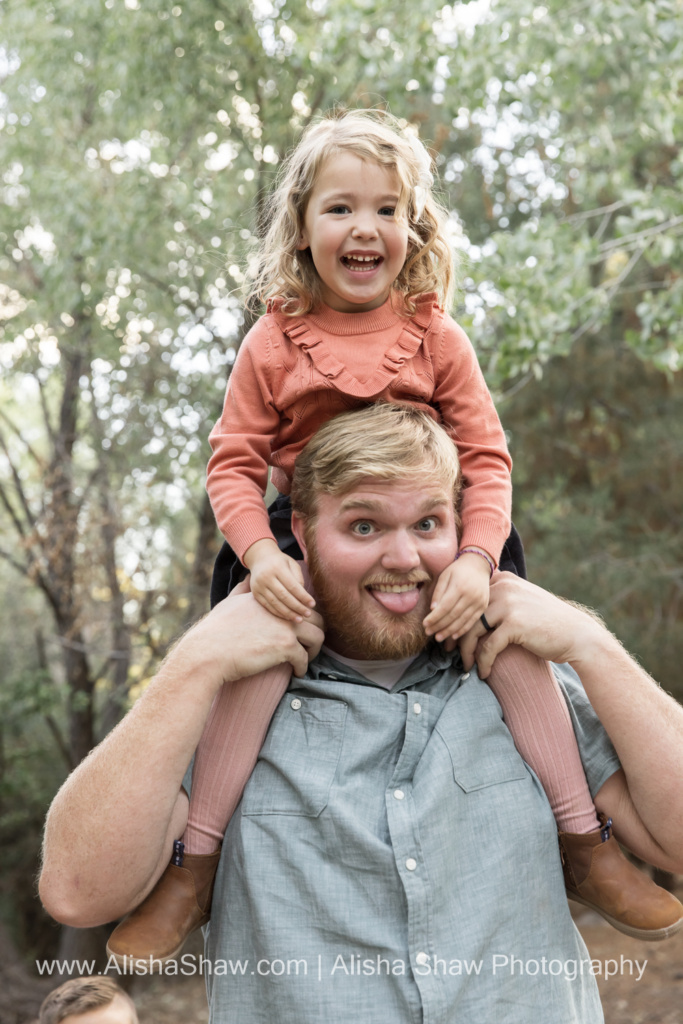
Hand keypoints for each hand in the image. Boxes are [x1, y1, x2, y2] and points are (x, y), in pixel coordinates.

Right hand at [186, 588, 324, 681]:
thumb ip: (242, 590)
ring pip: (318, 636)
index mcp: (270, 599)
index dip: (302, 619)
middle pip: (315, 617)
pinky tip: (296, 672)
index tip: (300, 632)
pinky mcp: (285, 646)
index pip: (298, 604)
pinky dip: (303, 667)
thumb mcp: (230, 602)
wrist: (208, 652)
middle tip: (309, 645)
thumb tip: (247, 579)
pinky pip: (304, 658)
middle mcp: (280, 609)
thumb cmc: (215, 632)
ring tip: (306, 658)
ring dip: (315, 650)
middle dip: (315, 632)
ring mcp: (284, 627)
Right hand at [243, 539, 314, 620]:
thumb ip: (298, 578)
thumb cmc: (280, 562)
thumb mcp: (292, 564)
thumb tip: (303, 597)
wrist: (259, 558)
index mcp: (277, 567)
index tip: (312, 604)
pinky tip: (288, 617)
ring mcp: (259, 586)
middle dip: (297, 607)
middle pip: (284, 596)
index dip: (303, 596)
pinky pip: (268, 606)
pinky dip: (278, 613)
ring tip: (299, 619)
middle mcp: (266, 577)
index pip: (292, 585)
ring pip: (275, 603)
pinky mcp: (255, 593)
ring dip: (288, 613)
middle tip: (308, 614)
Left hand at [423, 553, 490, 642]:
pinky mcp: (483, 606)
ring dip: (449, 631)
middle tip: (428, 633)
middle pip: (453, 616)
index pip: (445, 607)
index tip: (425, 624)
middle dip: (439, 626)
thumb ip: (438, 592)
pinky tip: (453, 636)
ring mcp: (479, 602)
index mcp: (459, 587)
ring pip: (462, 621)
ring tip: (438, 637)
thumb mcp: (445, 576)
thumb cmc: (457, 570)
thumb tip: (432, 609)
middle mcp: (471, 596)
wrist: (479, 565)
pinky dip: (462, 630)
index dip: (434, 617)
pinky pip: (472, 621)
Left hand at [459, 572, 605, 678]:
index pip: (470, 597)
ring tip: (464, 664)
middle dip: (454, 634)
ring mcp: (509, 604)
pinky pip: (488, 647)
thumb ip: (500, 599)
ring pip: (473, 630)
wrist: (577, 635)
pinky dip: (483, 662)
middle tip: (447, 650)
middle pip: (467, 613)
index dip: (456, 616)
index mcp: (504, 579)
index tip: (449, 633)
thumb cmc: (548, 623)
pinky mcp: (514, 624)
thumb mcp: (522, 600)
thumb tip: (469, 613)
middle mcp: (504, 587)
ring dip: (466, 651)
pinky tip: (483, 672)